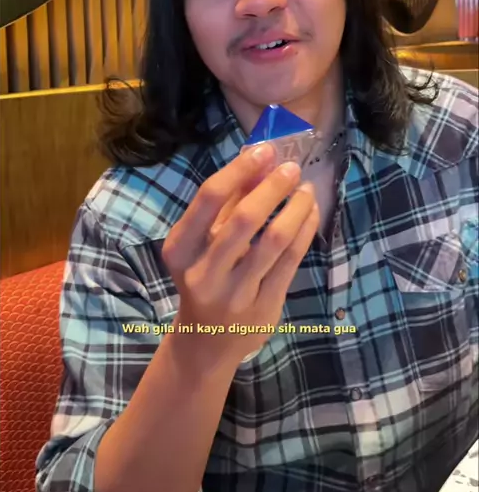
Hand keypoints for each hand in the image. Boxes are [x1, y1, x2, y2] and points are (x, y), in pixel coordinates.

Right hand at [162, 144, 318, 373]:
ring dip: (295, 208)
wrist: (207, 341)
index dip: (239, 170)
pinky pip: (291, 260)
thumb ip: (227, 204)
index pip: (209, 200)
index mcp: (181, 250)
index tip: (264, 150)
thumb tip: (259, 161)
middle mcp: (204, 273)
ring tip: (305, 188)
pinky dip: (305, 229)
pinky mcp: (265, 306)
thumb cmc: (205, 276)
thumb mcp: (202, 243)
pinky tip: (310, 212)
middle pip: (244, 219)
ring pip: (274, 240)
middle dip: (272, 187)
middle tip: (291, 167)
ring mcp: (236, 293)